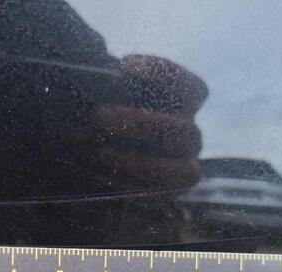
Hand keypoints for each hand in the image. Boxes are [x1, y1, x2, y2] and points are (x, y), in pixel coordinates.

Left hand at [95, 54, 208, 194]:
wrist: (88, 154)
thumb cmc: (101, 115)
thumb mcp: (103, 95)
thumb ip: (108, 85)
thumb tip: (100, 75)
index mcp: (183, 105)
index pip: (193, 90)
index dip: (164, 78)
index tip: (125, 68)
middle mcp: (189, 136)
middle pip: (184, 131)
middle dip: (141, 124)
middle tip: (99, 116)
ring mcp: (182, 167)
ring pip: (181, 171)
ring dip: (140, 162)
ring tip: (102, 153)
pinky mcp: (165, 193)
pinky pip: (157, 195)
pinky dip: (128, 185)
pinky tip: (102, 175)